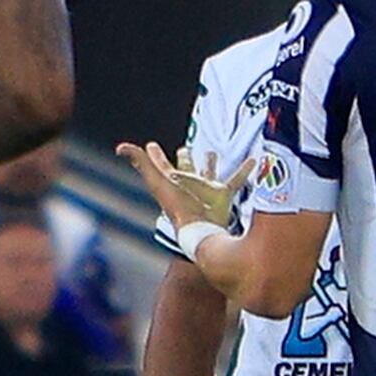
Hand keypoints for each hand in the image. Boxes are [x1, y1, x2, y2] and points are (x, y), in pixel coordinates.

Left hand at [118, 140, 249, 229]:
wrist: (200, 229)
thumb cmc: (177, 207)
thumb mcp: (158, 181)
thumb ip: (141, 163)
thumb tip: (120, 147)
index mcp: (171, 182)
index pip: (160, 165)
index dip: (154, 156)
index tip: (150, 146)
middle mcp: (188, 185)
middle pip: (184, 169)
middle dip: (184, 159)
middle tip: (184, 149)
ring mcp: (206, 190)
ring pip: (208, 173)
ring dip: (210, 163)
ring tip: (213, 152)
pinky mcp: (223, 195)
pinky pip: (235, 179)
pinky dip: (245, 170)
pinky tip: (255, 160)